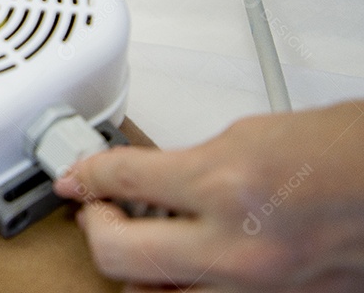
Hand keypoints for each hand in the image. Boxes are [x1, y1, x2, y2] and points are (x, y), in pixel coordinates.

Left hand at [54, 101, 363, 291]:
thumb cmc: (346, 152)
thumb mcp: (249, 135)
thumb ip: (189, 162)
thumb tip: (145, 177)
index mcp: (227, 185)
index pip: (122, 180)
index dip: (86, 172)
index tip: (76, 174)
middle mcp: (237, 247)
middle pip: (117, 254)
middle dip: (95, 225)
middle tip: (95, 206)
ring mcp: (259, 289)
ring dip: (134, 266)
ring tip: (136, 236)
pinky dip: (182, 285)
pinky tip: (181, 261)